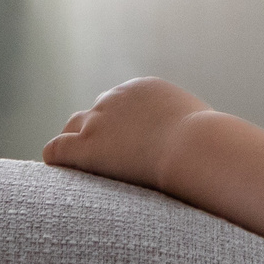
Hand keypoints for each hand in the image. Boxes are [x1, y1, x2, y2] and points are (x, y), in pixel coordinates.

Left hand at [42, 77, 211, 188]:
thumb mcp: (200, 121)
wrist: (195, 148)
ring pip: (71, 128)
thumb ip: (186, 125)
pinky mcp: (85, 145)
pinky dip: (58, 160)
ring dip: (76, 143)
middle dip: (99, 133)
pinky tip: (64, 174)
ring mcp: (98, 120)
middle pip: (94, 113)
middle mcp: (115, 98)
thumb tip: (201, 139)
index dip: (123, 127)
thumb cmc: (208, 143)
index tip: (131, 147)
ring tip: (82, 168)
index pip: (119, 103)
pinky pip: (56, 150)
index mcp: (143, 88)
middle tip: (109, 160)